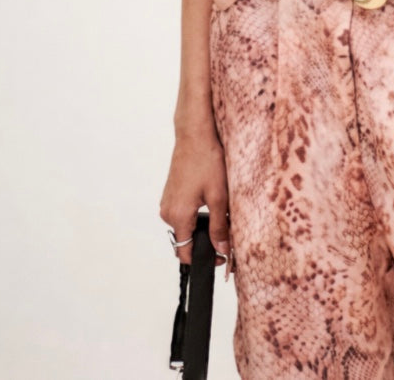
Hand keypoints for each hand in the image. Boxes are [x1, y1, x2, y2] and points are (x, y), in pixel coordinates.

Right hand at [159, 127, 231, 275]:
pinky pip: (182, 213)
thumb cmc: (207, 160)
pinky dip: (195, 215)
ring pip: (185, 226)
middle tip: (226, 238)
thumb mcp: (219, 196)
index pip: (185, 253)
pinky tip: (210, 202)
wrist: (195, 134)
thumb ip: (220, 227)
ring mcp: (167, 201)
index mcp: (178, 216)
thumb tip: (223, 249)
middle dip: (204, 242)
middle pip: (185, 240)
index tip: (221, 257)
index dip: (204, 258)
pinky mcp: (171, 193)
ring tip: (221, 217)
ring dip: (201, 227)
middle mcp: (168, 211)